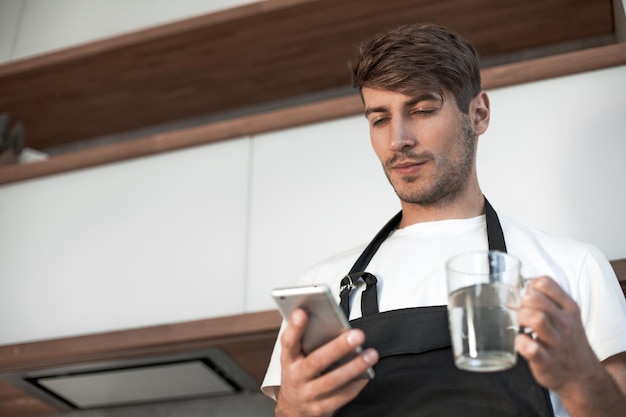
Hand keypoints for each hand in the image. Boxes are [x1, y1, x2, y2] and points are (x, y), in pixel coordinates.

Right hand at [275, 308, 378, 416]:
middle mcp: (295, 377)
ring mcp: (307, 395)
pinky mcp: (320, 409)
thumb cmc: (299, 374)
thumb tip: (329, 319)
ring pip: (332, 381)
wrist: (292, 410)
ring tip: (371, 354)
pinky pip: (341, 397)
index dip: (294, 328)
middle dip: (338, 347)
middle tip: (357, 334)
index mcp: (288, 359)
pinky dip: (355, 385)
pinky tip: (367, 374)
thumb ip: (307, 339)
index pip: (288, 341)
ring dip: (354, 367)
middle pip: (316, 361)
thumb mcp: (296, 357)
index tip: (302, 312)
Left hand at [516, 276, 600, 391]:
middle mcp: (565, 323)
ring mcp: (556, 343)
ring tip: (522, 327)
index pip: (544, 282)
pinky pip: (530, 348)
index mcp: (569, 308)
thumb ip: (549, 300)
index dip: (529, 287)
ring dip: (521, 319)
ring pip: (535, 318)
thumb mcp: (568, 316)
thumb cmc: (568, 342)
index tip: (529, 299)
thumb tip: (522, 288)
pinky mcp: (546, 361)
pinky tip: (523, 343)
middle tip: (523, 315)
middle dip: (522, 304)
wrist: (583, 376)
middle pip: (533, 298)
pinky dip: (521, 343)